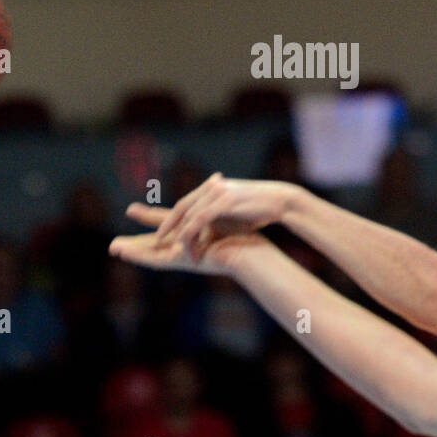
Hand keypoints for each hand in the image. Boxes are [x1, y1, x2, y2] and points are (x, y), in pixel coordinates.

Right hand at [110, 202, 267, 275]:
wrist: (249, 250)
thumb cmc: (241, 231)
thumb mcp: (219, 208)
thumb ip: (211, 196)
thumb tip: (213, 177)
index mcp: (191, 234)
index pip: (165, 225)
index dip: (148, 219)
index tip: (131, 210)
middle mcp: (184, 248)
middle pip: (153, 245)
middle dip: (133, 243)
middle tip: (112, 244)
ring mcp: (181, 257)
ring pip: (151, 255)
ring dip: (131, 251)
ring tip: (113, 249)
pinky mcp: (181, 262)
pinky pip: (156, 260)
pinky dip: (140, 257)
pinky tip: (126, 254)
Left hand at [153, 174, 297, 255]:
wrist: (281, 201)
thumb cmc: (261, 208)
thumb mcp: (236, 209)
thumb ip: (220, 213)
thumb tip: (210, 224)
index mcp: (213, 188)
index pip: (186, 203)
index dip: (172, 218)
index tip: (160, 232)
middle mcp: (213, 187)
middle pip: (182, 207)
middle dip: (166, 224)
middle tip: (156, 240)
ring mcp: (218, 193)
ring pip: (190, 215)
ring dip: (179, 234)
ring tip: (171, 249)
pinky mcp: (224, 202)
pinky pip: (201, 219)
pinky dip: (191, 233)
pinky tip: (185, 245)